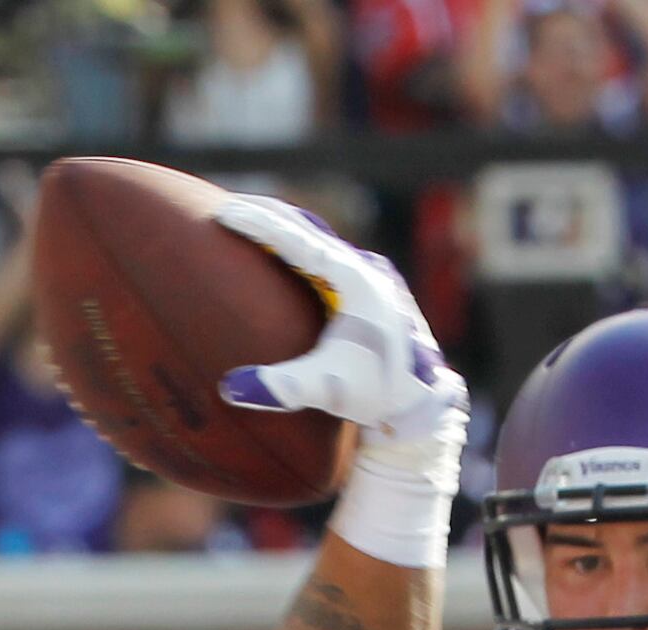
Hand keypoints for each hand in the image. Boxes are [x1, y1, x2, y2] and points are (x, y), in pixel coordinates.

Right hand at [208, 193, 460, 452]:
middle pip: (309, 230)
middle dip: (268, 219)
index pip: (299, 242)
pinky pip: (329, 257)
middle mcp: (366, 269)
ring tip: (252, 225)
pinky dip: (301, 250)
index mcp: (356, 280)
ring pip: (321, 241)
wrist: (420, 400)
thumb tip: (228, 389)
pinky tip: (283, 257)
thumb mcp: (327, 389)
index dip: (260, 227)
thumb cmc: (376, 392)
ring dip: (286, 232)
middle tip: (228, 210)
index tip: (227, 212)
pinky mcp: (371, 288)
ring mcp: (371, 275)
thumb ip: (280, 387)